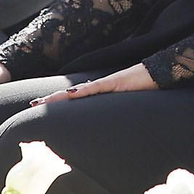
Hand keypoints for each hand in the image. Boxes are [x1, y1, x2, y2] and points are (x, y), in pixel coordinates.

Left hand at [30, 63, 156, 106]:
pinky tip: (71, 95)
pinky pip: (97, 88)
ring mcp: (107, 83)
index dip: (59, 102)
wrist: (161, 71)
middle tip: (32, 104)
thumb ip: (116, 110)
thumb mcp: (128, 103)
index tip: (42, 106)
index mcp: (101, 91)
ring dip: (60, 97)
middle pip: (71, 94)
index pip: (76, 98)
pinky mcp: (116, 81)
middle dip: (52, 100)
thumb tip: (108, 122)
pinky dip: (84, 92)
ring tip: (43, 102)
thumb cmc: (146, 87)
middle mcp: (100, 86)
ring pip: (79, 91)